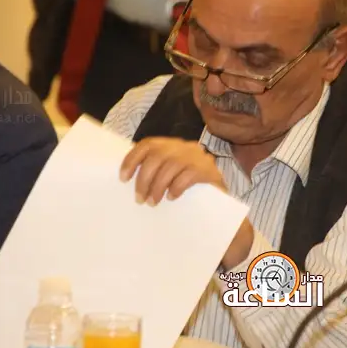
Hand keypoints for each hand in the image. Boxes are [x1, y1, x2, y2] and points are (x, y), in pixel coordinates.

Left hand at [119, 137, 253, 267]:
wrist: (223, 197)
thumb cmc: (191, 186)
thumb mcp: (171, 174)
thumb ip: (156, 171)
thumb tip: (128, 180)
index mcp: (171, 145)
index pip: (147, 145)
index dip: (132, 159)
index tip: (123, 178)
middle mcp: (184, 146)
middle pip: (157, 156)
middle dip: (144, 179)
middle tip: (139, 199)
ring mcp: (198, 156)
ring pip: (171, 165)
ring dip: (157, 186)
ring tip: (152, 202)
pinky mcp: (209, 169)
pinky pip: (188, 175)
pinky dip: (176, 187)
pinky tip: (171, 197)